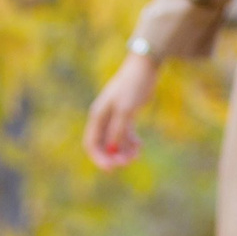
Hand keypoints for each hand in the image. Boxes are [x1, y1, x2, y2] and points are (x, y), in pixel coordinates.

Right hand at [84, 52, 161, 169]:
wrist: (144, 67)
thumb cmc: (132, 86)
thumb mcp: (126, 110)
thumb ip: (118, 130)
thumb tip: (112, 149)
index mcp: (98, 116)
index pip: (91, 143)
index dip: (99, 158)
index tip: (112, 169)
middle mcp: (103, 118)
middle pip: (103, 145)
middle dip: (113, 156)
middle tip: (128, 162)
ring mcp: (114, 117)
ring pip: (115, 142)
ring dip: (124, 151)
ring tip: (137, 153)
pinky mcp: (125, 115)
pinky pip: (124, 135)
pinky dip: (131, 143)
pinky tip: (139, 146)